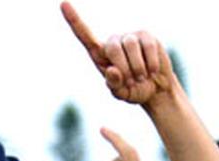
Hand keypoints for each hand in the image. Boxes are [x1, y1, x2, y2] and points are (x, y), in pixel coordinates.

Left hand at [61, 2, 176, 106]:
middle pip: (112, 47)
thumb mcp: (121, 93)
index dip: (73, 19)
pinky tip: (152, 71)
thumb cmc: (133, 90)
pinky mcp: (145, 36)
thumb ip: (114, 86)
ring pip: (130, 45)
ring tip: (141, 78)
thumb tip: (112, 71)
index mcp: (100, 54)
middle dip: (123, 67)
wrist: (156, 88)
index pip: (84, 35)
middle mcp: (112, 42)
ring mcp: (129, 37)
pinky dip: (150, 62)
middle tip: (131, 82)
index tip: (63, 3)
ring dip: (137, 67)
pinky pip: (147, 45)